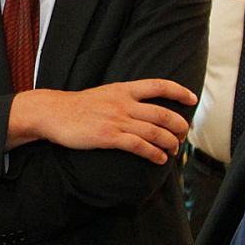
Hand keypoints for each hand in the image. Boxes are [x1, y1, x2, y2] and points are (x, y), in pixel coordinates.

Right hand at [9, 79, 196, 162]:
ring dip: (170, 143)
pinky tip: (159, 159)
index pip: (159, 85)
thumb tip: (141, 108)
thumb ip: (123, 98)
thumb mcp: (103, 94)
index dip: (179, 91)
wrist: (52, 113)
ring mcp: (116, 120)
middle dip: (179, 126)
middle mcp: (123, 103)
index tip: (192, 99)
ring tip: (174, 150)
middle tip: (183, 135)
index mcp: (123, 89)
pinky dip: (154, 154)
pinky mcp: (108, 137)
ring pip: (155, 131)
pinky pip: (139, 146)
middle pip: (163, 113)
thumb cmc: (76, 106)